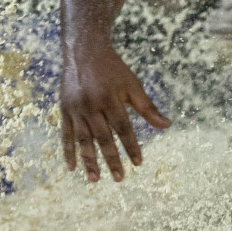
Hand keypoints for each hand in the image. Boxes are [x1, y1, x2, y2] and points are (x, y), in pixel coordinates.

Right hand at [61, 38, 169, 182]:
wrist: (84, 51)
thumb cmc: (113, 69)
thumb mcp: (132, 84)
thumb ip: (147, 107)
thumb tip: (167, 125)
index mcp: (111, 99)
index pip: (123, 128)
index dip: (131, 146)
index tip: (139, 163)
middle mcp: (92, 106)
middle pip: (103, 138)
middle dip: (112, 159)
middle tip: (120, 178)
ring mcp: (76, 109)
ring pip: (83, 140)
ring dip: (89, 161)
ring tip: (96, 179)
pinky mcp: (64, 110)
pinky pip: (66, 135)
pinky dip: (68, 151)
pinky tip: (72, 167)